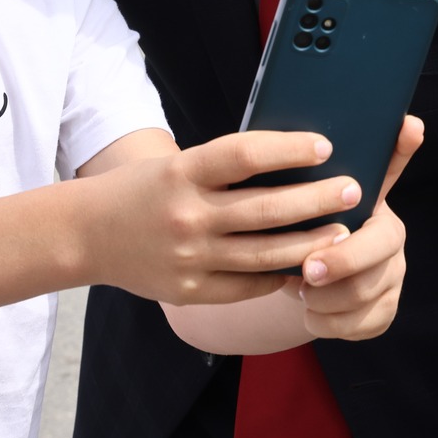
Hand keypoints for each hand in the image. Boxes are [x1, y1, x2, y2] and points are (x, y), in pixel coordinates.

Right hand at [86, 131, 360, 306]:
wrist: (84, 234)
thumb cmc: (141, 189)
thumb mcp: (175, 164)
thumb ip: (223, 166)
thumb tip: (292, 160)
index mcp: (182, 172)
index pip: (243, 154)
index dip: (288, 149)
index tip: (325, 146)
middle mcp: (186, 215)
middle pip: (265, 208)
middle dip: (317, 199)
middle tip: (353, 190)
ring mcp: (188, 258)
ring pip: (265, 252)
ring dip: (310, 242)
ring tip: (344, 231)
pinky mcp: (189, 291)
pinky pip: (247, 284)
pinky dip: (279, 274)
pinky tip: (305, 263)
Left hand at [290, 116, 423, 340]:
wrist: (305, 274)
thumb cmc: (306, 224)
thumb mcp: (308, 195)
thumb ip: (319, 163)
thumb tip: (350, 115)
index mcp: (377, 203)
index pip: (390, 181)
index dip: (389, 168)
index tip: (367, 180)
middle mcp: (392, 242)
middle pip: (377, 252)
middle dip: (342, 262)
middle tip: (307, 269)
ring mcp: (392, 279)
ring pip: (363, 295)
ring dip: (325, 296)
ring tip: (299, 288)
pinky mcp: (383, 314)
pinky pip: (356, 326)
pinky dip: (326, 322)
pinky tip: (309, 312)